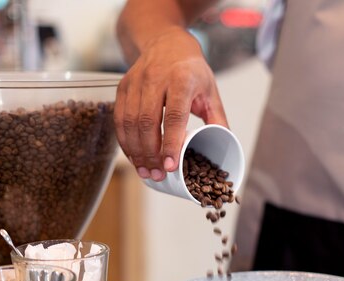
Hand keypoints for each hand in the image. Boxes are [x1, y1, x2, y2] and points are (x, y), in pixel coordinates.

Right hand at [114, 26, 227, 180]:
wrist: (165, 42)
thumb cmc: (191, 70)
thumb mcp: (211, 90)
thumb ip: (218, 119)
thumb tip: (224, 145)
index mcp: (182, 79)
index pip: (174, 115)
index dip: (170, 143)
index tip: (170, 165)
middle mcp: (155, 78)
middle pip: (147, 122)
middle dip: (150, 153)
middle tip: (157, 175)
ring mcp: (135, 82)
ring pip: (130, 122)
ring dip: (136, 151)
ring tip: (145, 171)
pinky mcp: (122, 87)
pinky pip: (119, 119)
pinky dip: (125, 141)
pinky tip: (134, 156)